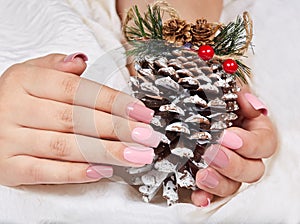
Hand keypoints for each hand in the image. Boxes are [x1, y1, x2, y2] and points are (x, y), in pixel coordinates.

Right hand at [0, 53, 161, 185]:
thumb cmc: (14, 98)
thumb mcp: (29, 73)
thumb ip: (56, 66)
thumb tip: (82, 61)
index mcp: (25, 81)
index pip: (77, 90)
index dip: (112, 101)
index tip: (140, 112)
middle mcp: (15, 108)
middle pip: (76, 119)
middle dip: (117, 129)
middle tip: (145, 136)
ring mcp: (10, 139)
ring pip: (66, 147)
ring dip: (106, 152)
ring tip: (135, 155)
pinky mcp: (9, 167)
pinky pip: (45, 172)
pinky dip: (76, 173)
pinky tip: (103, 170)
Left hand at [191, 84, 277, 206]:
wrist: (179, 111)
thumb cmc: (203, 100)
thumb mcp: (219, 89)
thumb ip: (235, 92)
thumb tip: (246, 99)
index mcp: (251, 131)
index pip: (264, 143)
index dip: (250, 144)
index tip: (229, 138)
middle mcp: (242, 154)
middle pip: (252, 170)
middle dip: (233, 164)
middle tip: (212, 154)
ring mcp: (225, 170)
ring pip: (233, 185)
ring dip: (219, 182)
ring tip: (202, 174)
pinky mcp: (208, 180)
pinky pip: (211, 194)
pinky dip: (204, 196)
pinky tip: (197, 195)